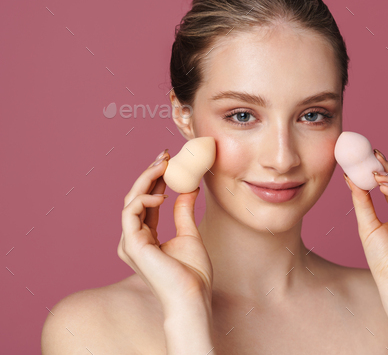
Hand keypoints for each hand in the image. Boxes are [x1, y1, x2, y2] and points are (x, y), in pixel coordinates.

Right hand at [118, 150, 213, 312]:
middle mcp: (134, 238)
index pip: (147, 201)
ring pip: (131, 200)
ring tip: (164, 165)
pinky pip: (130, 212)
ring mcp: (131, 242)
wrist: (192, 296)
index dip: (156, 179)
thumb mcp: (190, 234)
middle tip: (165, 154)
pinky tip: (163, 194)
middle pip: (136, 197)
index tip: (169, 160)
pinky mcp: (133, 244)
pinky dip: (144, 198)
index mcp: (146, 236)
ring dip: (146, 179)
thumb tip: (189, 187)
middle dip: (149, 173)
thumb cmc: (193, 274)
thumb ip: (184, 211)